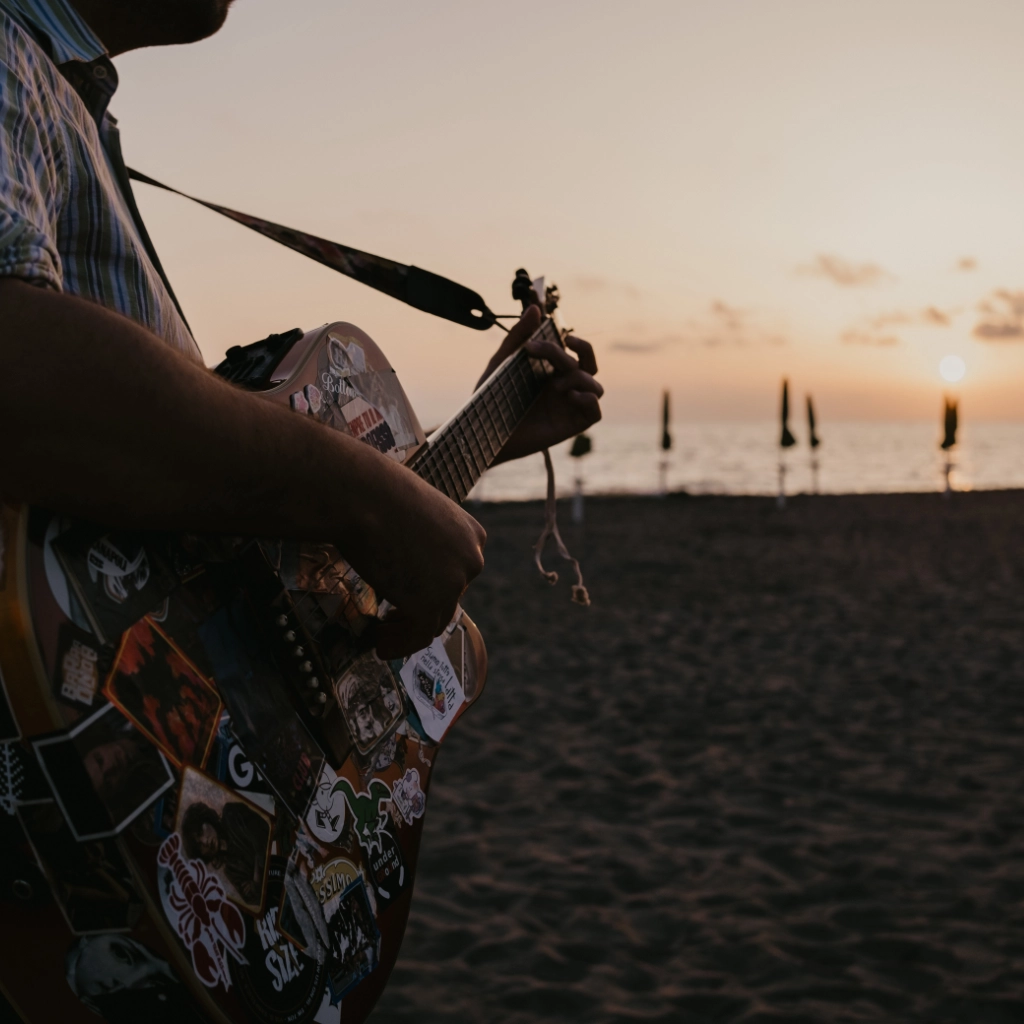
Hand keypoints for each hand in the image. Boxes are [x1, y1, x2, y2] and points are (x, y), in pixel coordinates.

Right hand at [337, 454, 486, 658]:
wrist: (362, 495)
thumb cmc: (378, 492)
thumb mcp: (416, 512)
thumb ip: (423, 537)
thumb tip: (408, 560)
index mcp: (472, 534)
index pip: (456, 571)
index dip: (432, 588)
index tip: (407, 595)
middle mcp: (471, 559)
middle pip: (448, 597)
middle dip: (420, 609)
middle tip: (390, 619)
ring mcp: (454, 583)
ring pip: (434, 620)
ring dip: (407, 631)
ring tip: (381, 635)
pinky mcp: (430, 603)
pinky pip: (417, 636)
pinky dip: (399, 645)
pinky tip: (378, 645)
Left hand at [476, 306, 602, 462]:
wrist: (482, 432)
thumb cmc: (490, 400)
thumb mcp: (502, 363)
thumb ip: (518, 336)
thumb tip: (535, 308)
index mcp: (550, 372)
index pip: (575, 352)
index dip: (575, 340)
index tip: (561, 334)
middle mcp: (563, 388)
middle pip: (588, 364)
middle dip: (579, 350)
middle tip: (563, 344)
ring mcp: (569, 407)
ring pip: (596, 386)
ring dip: (579, 378)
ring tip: (554, 385)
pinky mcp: (571, 426)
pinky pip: (595, 411)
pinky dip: (588, 400)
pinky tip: (568, 397)